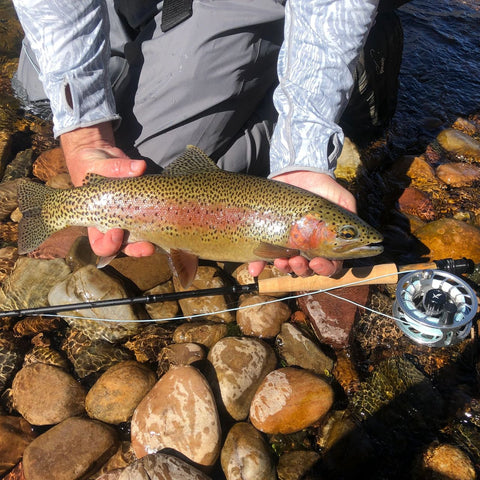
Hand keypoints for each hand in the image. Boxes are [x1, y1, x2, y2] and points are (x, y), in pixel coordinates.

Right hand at [60, 122, 155, 257]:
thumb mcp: (99, 163)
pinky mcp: (144, 212)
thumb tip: (140, 167)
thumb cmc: (94, 164)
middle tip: (146, 246)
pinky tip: (171, 225)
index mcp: (96, 219)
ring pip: (139, 240)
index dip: (108, 243)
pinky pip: (152, 224)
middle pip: (123, 248)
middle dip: (135, 249)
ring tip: (158, 243)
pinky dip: (161, 228)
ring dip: (149, 244)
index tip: (117, 231)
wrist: (104, 158)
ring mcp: (130, 220)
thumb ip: (117, 167)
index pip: (99, 243)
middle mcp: (113, 224)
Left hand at [248, 170, 356, 277]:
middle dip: (303, 270)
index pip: (330, 265)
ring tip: (281, 261)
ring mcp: (288, 244)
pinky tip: (255, 268)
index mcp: (326, 243)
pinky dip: (258, 266)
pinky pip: (262, 258)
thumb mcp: (340, 198)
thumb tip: (358, 233)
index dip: (325, 269)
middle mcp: (307, 247)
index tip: (318, 262)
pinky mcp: (269, 238)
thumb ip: (350, 214)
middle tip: (298, 261)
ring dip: (284, 269)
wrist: (295, 171)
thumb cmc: (321, 187)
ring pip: (287, 267)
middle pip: (307, 270)